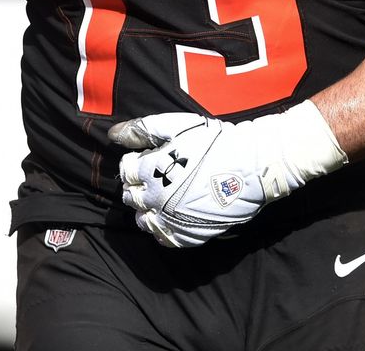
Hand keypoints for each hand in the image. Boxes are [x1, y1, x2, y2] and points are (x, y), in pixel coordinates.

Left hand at [108, 101, 346, 248]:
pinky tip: (169, 216)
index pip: (125, 173)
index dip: (133, 164)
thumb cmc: (215, 141)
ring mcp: (171, 221)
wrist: (251, 165)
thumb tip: (113, 134)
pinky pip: (163, 239)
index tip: (146, 159)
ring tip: (160, 197)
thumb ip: (142, 130)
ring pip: (143, 222)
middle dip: (137, 186)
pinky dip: (161, 229)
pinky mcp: (188, 236)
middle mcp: (155, 200)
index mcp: (150, 171)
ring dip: (146, 210)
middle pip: (131, 197)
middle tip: (154, 176)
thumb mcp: (177, 126)